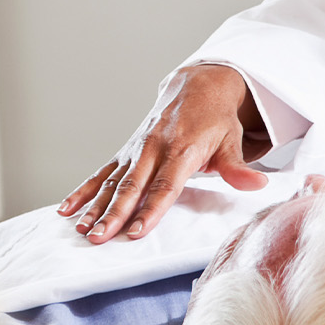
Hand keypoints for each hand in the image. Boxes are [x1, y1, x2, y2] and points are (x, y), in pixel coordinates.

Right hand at [56, 64, 269, 243]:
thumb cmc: (217, 120)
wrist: (196, 87)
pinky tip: (67, 210)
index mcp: (182, 150)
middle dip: (114, 214)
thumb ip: (238, 166)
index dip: (150, 209)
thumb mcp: (232, 139)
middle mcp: (154, 149)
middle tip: (100, 237)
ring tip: (82, 230)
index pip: (165, 185)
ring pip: (112, 182)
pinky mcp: (126, 152)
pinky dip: (83, 190)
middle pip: (132, 187)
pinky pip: (101, 173)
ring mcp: (136, 150)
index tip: (136, 231)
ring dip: (95, 207)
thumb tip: (257, 185)